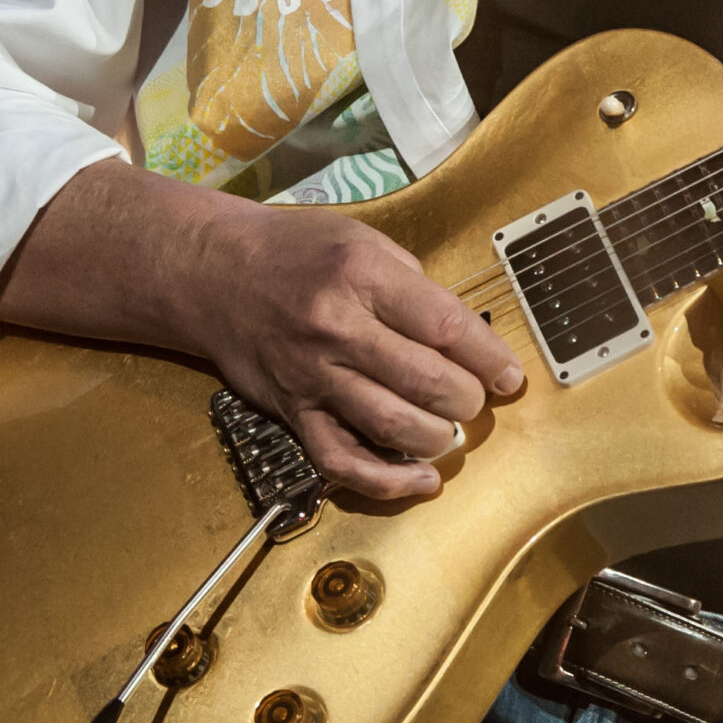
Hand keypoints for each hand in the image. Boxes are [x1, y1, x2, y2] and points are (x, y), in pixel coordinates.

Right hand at [192, 201, 528, 501]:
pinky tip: (421, 482)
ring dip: (437, 438)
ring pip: (390, 425)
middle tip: (475, 399)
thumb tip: (461, 335)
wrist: (212, 274)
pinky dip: (386, 481)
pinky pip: (341, 460)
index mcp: (363, 277)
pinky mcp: (292, 411)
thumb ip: (412, 284)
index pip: (446, 326)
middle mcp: (337, 328)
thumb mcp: (362, 240)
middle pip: (425, 381)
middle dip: (467, 399)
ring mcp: (312, 375)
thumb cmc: (294, 251)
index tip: (509, 375)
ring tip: (451, 431)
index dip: (488, 358)